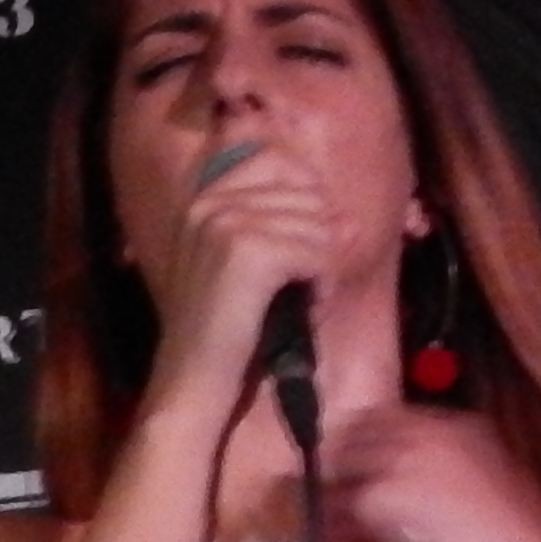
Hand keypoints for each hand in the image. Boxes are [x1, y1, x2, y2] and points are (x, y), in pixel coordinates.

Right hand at [140, 134, 342, 422]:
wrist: (192, 381)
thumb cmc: (222, 329)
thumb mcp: (242, 266)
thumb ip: (282, 226)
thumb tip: (347, 218)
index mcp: (203, 196)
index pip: (277, 160)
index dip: (306, 198)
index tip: (298, 242)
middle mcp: (210, 201)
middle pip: (306, 193)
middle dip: (318, 239)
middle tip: (302, 281)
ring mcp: (226, 224)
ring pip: (317, 224)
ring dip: (322, 266)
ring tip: (302, 298)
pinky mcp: (247, 252)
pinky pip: (317, 253)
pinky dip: (322, 285)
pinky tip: (306, 307)